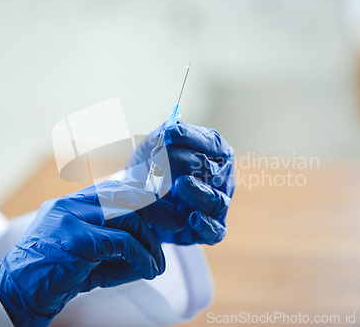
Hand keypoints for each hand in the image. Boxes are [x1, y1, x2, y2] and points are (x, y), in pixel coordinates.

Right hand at [0, 183, 164, 326]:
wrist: (17, 296)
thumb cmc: (56, 277)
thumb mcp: (90, 255)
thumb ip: (116, 242)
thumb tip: (153, 245)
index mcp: (71, 203)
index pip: (115, 187)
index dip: (144, 195)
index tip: (165, 208)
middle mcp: (69, 203)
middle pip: (125, 195)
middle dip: (155, 210)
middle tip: (175, 226)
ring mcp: (70, 217)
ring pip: (127, 217)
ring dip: (150, 243)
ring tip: (157, 265)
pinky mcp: (75, 237)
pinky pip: (121, 242)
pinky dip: (141, 257)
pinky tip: (149, 271)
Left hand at [126, 121, 234, 244]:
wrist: (139, 207)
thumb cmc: (150, 172)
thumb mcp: (150, 151)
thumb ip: (160, 137)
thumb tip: (171, 129)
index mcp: (213, 154)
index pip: (211, 142)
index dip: (191, 137)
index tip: (169, 135)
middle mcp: (221, 179)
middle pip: (215, 171)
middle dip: (191, 166)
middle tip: (163, 162)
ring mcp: (217, 205)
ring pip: (217, 200)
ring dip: (199, 192)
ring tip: (181, 185)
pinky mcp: (210, 230)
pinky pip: (215, 230)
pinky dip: (206, 224)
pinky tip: (192, 218)